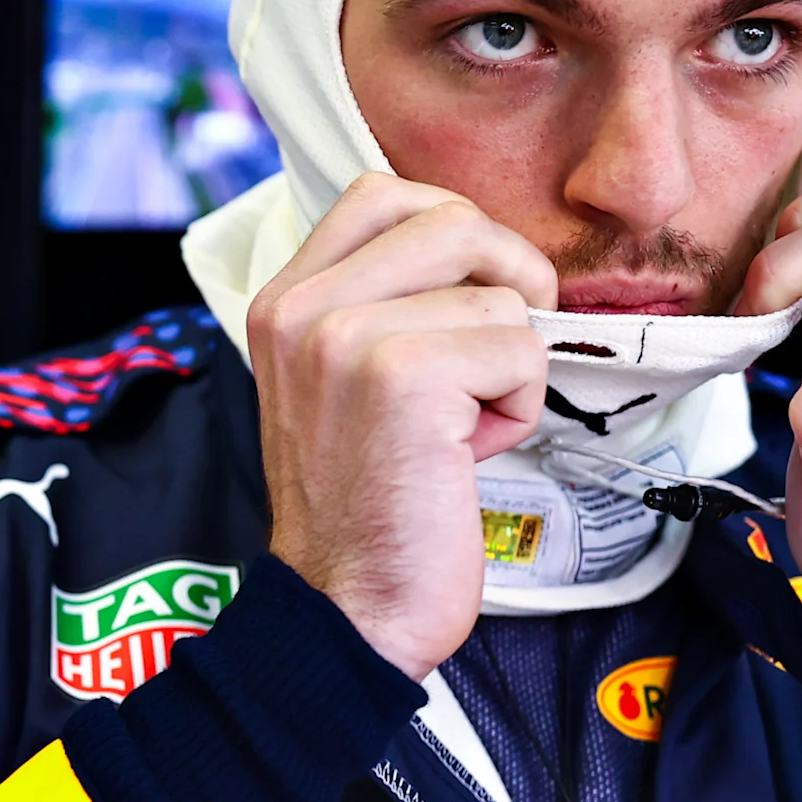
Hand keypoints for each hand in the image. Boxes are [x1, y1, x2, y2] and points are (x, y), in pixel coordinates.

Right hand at [252, 173, 558, 679]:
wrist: (347, 607)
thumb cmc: (365, 504)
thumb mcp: (340, 381)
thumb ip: (380, 306)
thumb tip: (481, 250)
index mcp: (283, 301)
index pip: (380, 194)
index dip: (454, 230)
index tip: (470, 293)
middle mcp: (303, 308)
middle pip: (451, 219)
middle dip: (507, 279)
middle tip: (502, 350)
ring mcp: (346, 337)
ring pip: (498, 294)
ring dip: (509, 364)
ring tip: (463, 424)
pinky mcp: (403, 377)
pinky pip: (517, 349)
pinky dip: (517, 407)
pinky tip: (467, 454)